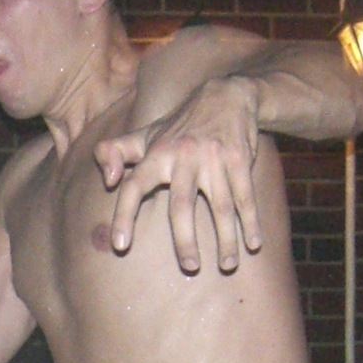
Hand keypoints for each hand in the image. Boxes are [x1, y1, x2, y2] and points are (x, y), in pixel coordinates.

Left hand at [94, 75, 262, 274]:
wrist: (225, 95)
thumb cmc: (178, 127)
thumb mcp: (144, 135)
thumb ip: (115, 153)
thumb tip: (108, 180)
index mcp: (156, 155)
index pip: (133, 187)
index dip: (124, 215)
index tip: (120, 245)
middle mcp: (183, 157)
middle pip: (182, 205)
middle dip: (185, 239)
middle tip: (189, 267)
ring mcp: (213, 159)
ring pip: (220, 205)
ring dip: (226, 238)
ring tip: (227, 265)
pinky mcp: (239, 159)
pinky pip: (245, 196)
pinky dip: (251, 221)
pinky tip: (254, 244)